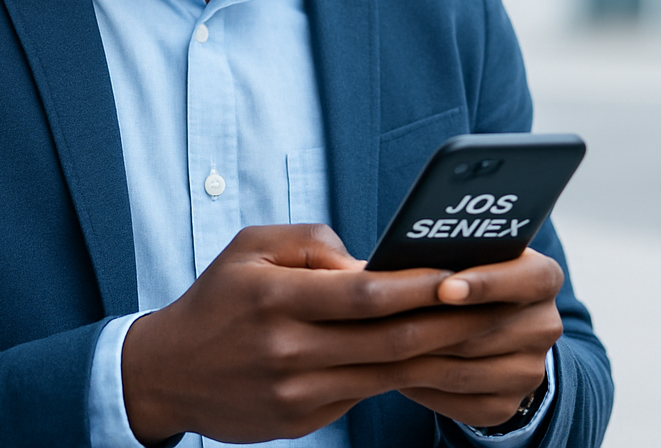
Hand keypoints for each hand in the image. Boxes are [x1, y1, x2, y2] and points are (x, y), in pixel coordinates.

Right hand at [120, 227, 561, 443]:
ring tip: (476, 333)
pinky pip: (362, 394)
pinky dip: (399, 376)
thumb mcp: (249, 247)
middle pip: (387, 341)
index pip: (363, 295)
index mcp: (276, 299)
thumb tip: (365, 261)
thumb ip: (308, 240)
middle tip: (491, 307)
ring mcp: (298, 393)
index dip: (415, 286)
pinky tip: (428, 359)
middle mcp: (290, 350)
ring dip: (434, 355)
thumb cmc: (216, 298)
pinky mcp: (303, 420)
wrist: (169, 373)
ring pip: (384, 373)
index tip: (457, 273)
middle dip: (446, 324)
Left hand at [398, 248, 563, 428]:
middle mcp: (545, 325)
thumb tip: (393, 260)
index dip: (486, 284)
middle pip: (484, 329)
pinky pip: (460, 402)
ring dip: (419, 358)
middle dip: (431, 323)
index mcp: (542, 277)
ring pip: (465, 368)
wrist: (488, 320)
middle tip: (386, 317)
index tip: (445, 288)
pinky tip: (394, 370)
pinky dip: (423, 388)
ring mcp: (530, 370)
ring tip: (379, 342)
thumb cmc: (463, 270)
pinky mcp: (508, 405)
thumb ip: (446, 248)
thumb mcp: (466, 251)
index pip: (527, 279)